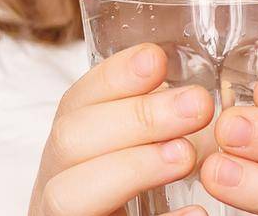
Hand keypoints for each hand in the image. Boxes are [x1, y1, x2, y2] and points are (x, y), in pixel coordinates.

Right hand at [28, 43, 214, 215]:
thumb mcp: (141, 159)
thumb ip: (156, 128)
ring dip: (129, 167)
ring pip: (69, 195)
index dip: (112, 78)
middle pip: (69, 143)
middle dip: (134, 118)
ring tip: (186, 157)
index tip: (157, 58)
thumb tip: (200, 86)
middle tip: (197, 104)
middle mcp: (57, 189)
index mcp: (69, 157)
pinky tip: (193, 214)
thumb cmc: (139, 208)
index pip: (74, 105)